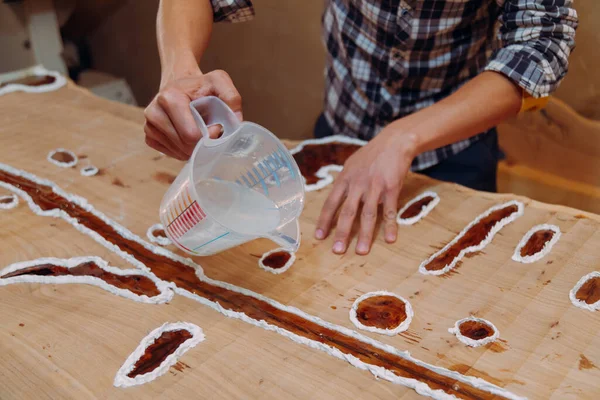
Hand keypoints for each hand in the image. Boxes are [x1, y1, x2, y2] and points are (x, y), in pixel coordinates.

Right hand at [144, 69, 241, 159]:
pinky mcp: (149, 136)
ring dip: (194, 147)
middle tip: (209, 131)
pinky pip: (170, 153)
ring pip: (179, 152)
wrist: (180, 85)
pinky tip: (188, 137)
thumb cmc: (200, 86)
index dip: (209, 136)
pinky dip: (184, 150)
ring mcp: (149, 126)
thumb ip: (232, 97)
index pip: (191, 134)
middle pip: (185, 145)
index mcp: (169, 98)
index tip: (216, 127)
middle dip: (202, 143)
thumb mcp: (218, 81)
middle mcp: (153, 112)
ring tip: (198, 131)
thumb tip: (236, 121)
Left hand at [314, 127, 416, 254]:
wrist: (394, 141)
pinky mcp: (392, 188)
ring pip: (368, 214)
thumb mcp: (352, 164)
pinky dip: (390, 225)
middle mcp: (358, 184)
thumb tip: (336, 198)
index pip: (331, 203)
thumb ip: (344, 182)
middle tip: (337, 251)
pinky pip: (390, 210)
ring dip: (364, 234)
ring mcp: (375, 186)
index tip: (319, 236)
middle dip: (341, 233)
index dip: (324, 221)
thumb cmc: (372, 154)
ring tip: (361, 251)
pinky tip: (390, 239)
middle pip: (347, 212)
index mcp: (345, 179)